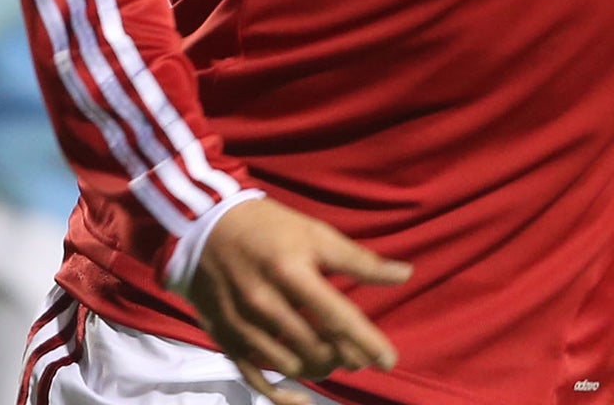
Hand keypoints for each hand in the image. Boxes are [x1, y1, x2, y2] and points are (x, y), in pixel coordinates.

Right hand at [188, 198, 410, 404]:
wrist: (207, 226)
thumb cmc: (272, 228)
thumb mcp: (316, 234)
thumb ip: (359, 261)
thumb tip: (406, 275)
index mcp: (291, 272)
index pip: (337, 317)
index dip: (366, 341)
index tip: (389, 360)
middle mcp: (264, 303)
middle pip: (316, 347)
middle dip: (346, 357)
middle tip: (362, 358)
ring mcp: (242, 324)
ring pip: (291, 365)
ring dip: (320, 369)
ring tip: (335, 361)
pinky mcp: (225, 338)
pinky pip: (255, 377)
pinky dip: (281, 393)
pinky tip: (302, 397)